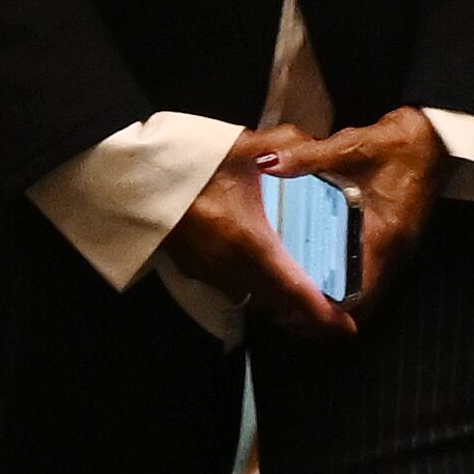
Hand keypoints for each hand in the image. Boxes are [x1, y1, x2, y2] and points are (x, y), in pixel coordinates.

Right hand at [155, 124, 358, 334]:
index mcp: (250, 243)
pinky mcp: (191, 268)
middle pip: (277, 302)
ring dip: (278, 297)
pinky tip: (261, 264)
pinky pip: (232, 285)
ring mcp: (207, 272)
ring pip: (253, 296)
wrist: (127, 175)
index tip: (346, 329)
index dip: (322, 314)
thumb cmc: (185, 164)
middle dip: (305, 312)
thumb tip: (318, 144)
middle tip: (331, 311)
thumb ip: (287, 144)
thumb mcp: (241, 147)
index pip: (295, 290)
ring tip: (301, 287)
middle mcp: (230, 267)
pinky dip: (253, 283)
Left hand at [265, 108, 447, 303]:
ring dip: (333, 297)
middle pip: (360, 300)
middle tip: (282, 310)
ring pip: (364, 289)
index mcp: (384, 236)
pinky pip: (367, 271)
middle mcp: (394, 249)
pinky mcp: (393, 238)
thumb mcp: (353, 146)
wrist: (437, 135)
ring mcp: (396, 246)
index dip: (326, 311)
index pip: (358, 293)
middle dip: (322, 311)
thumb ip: (309, 157)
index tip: (292, 314)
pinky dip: (344, 280)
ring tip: (292, 294)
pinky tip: (316, 267)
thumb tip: (269, 162)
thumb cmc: (402, 142)